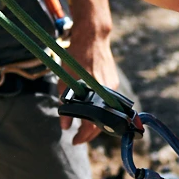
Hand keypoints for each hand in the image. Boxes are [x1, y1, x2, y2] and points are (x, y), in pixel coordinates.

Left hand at [59, 18, 115, 146]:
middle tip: (78, 137)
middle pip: (103, 123)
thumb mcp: (65, 83)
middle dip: (90, 133)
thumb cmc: (75, 58)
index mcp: (96, 95)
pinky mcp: (114, 83)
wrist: (92, 37)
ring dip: (95, 122)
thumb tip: (65, 126)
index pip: (93, 125)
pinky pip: (108, 103)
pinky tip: (90, 110)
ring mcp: (113, 88)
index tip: (74, 141)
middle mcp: (108, 94)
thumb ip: (66, 106)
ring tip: (82, 126)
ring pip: (107, 114)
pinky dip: (100, 110)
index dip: (83, 136)